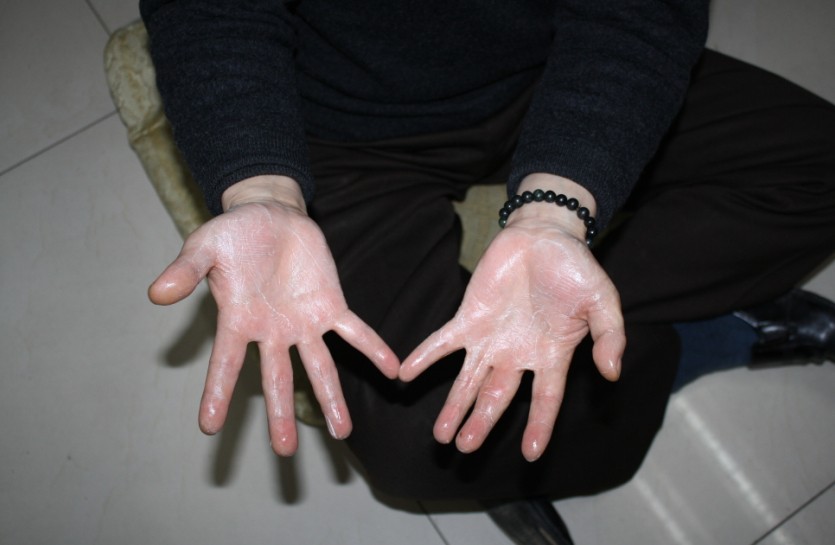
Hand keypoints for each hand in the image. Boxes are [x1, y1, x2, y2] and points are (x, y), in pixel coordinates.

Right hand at [149, 176, 398, 454]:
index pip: (225, 364)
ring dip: (332, 397)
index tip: (209, 427)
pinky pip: (354, 331)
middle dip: (281, 414)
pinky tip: (392, 369)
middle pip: (277, 379)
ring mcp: (304, 321)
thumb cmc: (233, 233)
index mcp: (238, 321)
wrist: (271, 213)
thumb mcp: (204, 247)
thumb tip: (156, 293)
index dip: (217, 394)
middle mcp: (272, 331)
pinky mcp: (330, 305)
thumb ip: (186, 271)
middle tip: (284, 452)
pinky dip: (373, 348)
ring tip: (343, 432)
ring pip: (319, 366)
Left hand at [399, 175, 624, 460]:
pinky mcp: (468, 317)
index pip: (545, 400)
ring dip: (454, 406)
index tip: (531, 454)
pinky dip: (424, 357)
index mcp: (551, 355)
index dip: (539, 426)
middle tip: (464, 448)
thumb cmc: (576, 268)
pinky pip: (443, 342)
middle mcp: (517, 354)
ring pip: (468, 380)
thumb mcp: (602, 301)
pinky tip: (405, 375)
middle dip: (480, 423)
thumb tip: (612, 373)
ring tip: (439, 435)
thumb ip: (609, 336)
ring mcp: (490, 338)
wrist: (543, 236)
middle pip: (496, 397)